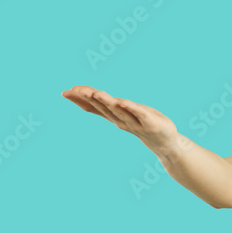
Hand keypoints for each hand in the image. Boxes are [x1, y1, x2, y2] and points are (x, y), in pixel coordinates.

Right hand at [61, 86, 178, 153]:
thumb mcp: (124, 112)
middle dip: (90, 98)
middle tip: (76, 90)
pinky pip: (140, 115)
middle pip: (104, 108)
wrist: (166, 143)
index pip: (95, 107)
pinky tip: (124, 102)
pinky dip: (132, 109)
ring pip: (119, 111)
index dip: (80, 100)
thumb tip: (90, 94)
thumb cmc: (143, 123)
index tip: (65, 92)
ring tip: (97, 93)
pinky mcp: (150, 124)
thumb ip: (108, 105)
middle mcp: (122, 120)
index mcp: (114, 116)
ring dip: (108, 102)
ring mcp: (136, 123)